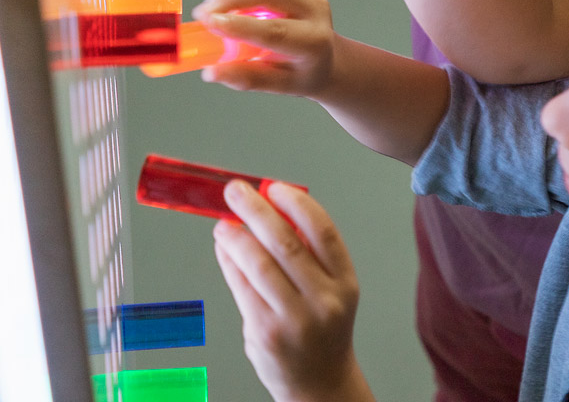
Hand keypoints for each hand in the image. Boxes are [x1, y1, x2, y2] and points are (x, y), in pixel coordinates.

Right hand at [193, 0, 335, 95]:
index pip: (275, 31)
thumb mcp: (278, 84)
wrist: (327, 58)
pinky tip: (224, 6)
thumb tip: (211, 73)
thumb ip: (246, 77)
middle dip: (231, 0)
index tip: (211, 23)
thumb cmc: (301, 73)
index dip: (241, 26)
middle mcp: (316, 11)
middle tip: (202, 13)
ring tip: (207, 11)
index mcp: (314, 41)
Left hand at [214, 181, 369, 401]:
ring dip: (235, 236)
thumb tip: (266, 210)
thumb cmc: (321, 329)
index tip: (273, 187)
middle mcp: (324, 300)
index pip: (323, 231)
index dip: (296, 203)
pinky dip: (229, 262)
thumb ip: (307, 255)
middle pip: (286, 242)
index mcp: (344, 282)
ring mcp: (294, 319)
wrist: (319, 385)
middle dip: (256, 210)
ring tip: (224, 223)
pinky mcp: (265, 333)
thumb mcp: (331, 291)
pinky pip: (241, 287)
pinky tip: (224, 249)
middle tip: (236, 191)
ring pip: (258, 264)